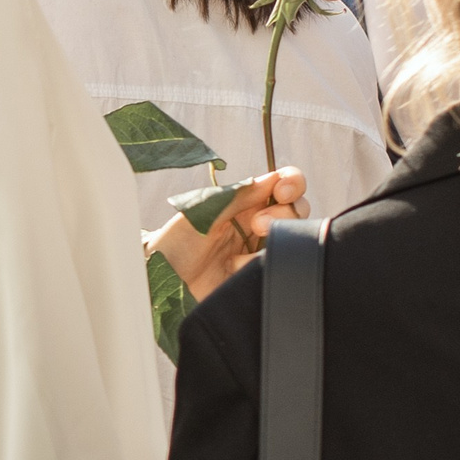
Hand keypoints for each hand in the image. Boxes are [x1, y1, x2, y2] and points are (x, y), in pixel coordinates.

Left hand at [149, 168, 306, 301]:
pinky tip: (234, 270)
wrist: (161, 281)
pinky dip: (258, 266)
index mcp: (246, 202)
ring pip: (291, 239)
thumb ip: (239, 195)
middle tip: (256, 224)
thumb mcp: (205, 211)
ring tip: (234, 255)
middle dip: (282, 214)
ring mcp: (260, 249)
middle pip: (297, 210)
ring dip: (268, 244)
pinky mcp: (258, 274)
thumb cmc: (176, 242)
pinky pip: (277, 267)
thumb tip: (272, 179)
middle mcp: (258, 224)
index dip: (292, 183)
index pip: (283, 184)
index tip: (282, 191)